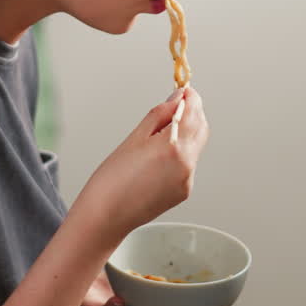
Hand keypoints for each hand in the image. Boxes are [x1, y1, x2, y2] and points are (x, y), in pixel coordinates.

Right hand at [73, 86, 208, 245]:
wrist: (105, 216)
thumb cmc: (112, 179)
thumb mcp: (134, 138)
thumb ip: (160, 116)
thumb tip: (176, 99)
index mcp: (173, 147)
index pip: (193, 112)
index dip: (190, 97)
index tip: (183, 89)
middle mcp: (186, 164)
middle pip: (200, 128)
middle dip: (191, 113)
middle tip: (173, 105)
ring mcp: (187, 180)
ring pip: (195, 146)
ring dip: (186, 133)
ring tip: (158, 133)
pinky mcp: (183, 192)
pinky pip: (187, 164)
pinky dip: (179, 153)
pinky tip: (157, 156)